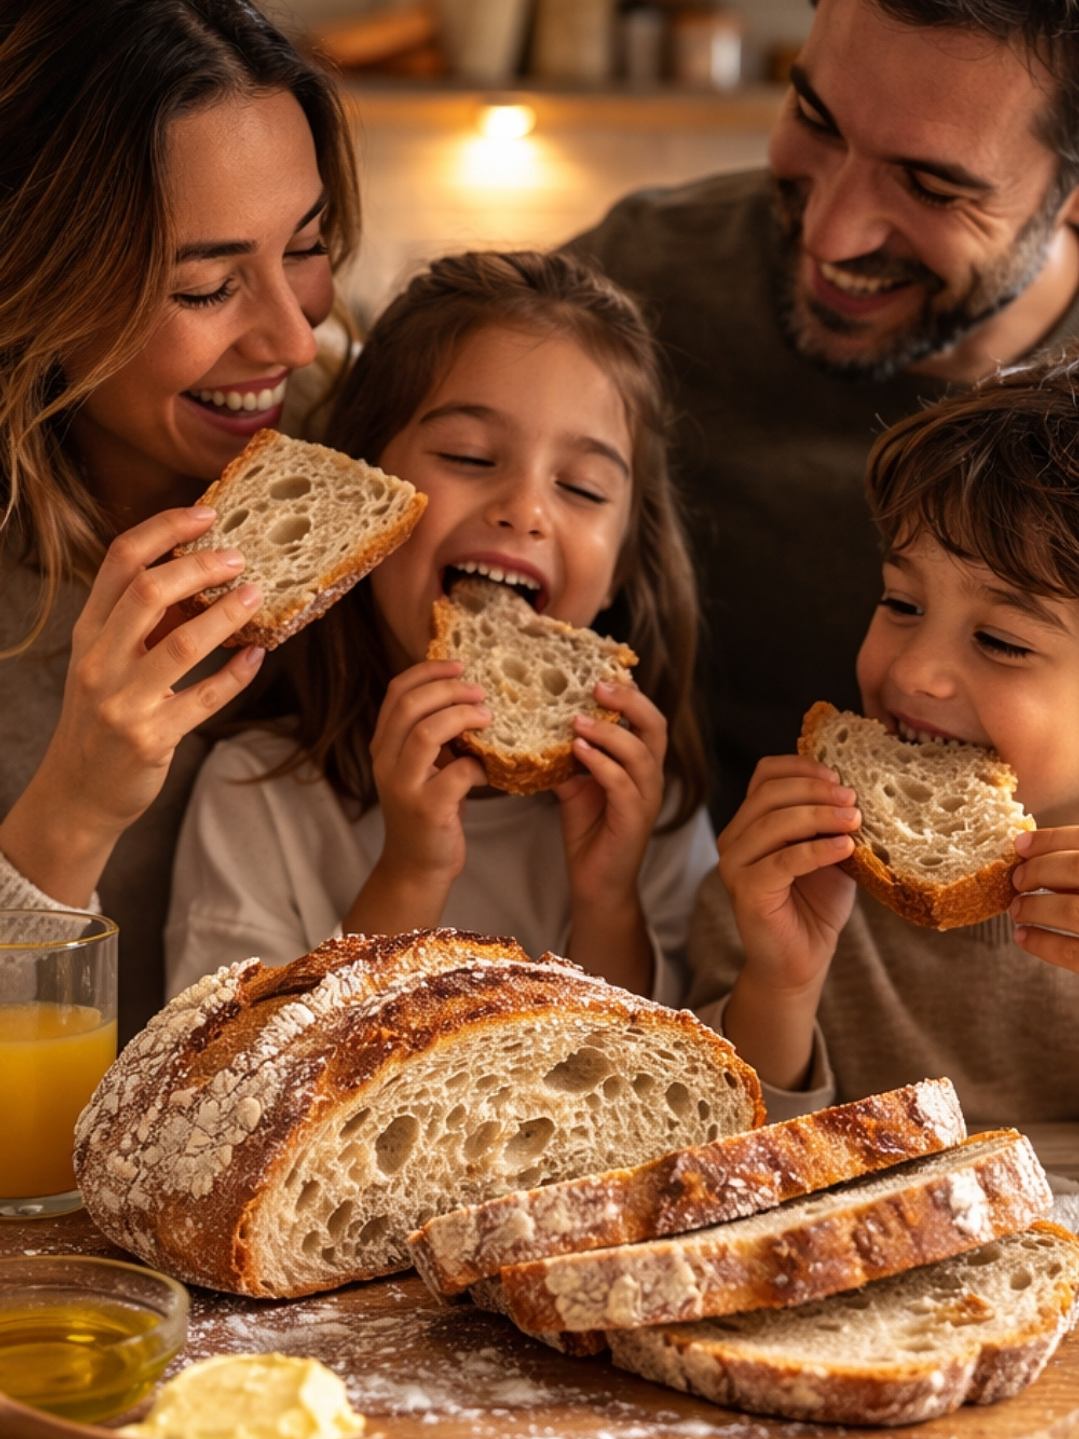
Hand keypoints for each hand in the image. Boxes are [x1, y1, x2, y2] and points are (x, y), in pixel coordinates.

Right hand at [0, 505, 264, 904]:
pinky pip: (204, 698)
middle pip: (150, 591)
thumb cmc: (102, 716)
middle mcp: (101, 660)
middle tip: (239, 557)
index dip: (165, 528)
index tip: (205, 513)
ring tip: (256, 596)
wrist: (78, 791)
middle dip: (200, 566)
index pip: (121, 560)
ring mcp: (123, 701)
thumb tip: (204, 576)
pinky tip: (258, 657)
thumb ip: (144, 622)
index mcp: (89, 631)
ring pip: (181, 643)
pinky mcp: (151, 738)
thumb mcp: (108, 661)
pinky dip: (236, 675)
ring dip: (226, 615)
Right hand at [347, 660, 487, 933]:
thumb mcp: (423, 767)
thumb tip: (470, 693)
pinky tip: (490, 770)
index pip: (396, 691)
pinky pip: (458, 773)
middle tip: (481, 690)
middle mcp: (386, 761)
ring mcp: (403, 785)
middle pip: (411, 705)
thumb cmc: (429, 810)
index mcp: (383, 744)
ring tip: (488, 717)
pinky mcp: (427, 808)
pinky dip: (479, 765)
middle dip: (450, 689)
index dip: (428, 671)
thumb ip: (434, 734)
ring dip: (463, 717)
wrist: (418, 866)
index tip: (460, 665)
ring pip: (428, 732)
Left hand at [556, 682, 665, 991]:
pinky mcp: (634, 821)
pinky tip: (577, 752)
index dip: (628, 692)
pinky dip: (602, 764)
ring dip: (609, 732)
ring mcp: (646, 799)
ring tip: (577, 721)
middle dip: (628, 701)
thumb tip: (536, 724)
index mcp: (639, 763)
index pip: (645, 716)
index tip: (597, 672)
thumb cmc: (589, 832)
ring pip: (641, 753)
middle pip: (655, 725)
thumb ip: (566, 756)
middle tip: (595, 685)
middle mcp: (650, 776)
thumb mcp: (574, 784)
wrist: (596, 885)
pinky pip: (623, 784)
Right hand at [718, 754, 859, 992]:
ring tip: (855, 821)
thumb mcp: (829, 851)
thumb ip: (833, 821)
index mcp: (751, 821)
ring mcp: (735, 864)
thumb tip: (859, 790)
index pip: (766, 773)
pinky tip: (845, 848)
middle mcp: (735, 837)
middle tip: (852, 799)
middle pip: (769, 793)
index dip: (801, 767)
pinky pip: (783, 860)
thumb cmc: (816, 904)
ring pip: (774, 822)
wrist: (802, 959)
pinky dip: (817, 849)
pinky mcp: (746, 890)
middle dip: (816, 790)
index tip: (838, 774)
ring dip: (820, 816)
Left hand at [1011, 827, 1078, 972]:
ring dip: (1035, 907)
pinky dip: (1041, 942)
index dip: (1050, 840)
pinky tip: (1024, 935)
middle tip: (1018, 880)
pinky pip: (1072, 952)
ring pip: (1072, 911)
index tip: (1021, 844)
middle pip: (1077, 868)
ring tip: (1018, 909)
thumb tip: (1036, 857)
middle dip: (1039, 871)